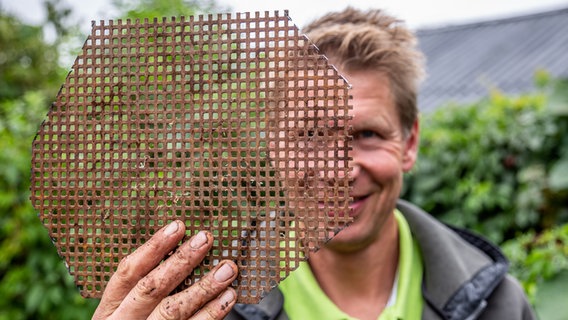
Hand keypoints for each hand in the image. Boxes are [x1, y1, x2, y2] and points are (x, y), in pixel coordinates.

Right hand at [92, 220, 237, 319]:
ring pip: (173, 310)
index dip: (154, 247)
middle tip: (205, 239)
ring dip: (204, 286)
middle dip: (181, 261)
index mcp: (111, 306)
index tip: (178, 226)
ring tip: (227, 268)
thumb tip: (180, 248)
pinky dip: (212, 312)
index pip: (129, 271)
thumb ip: (145, 284)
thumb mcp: (126, 308)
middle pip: (152, 287)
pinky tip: (228, 296)